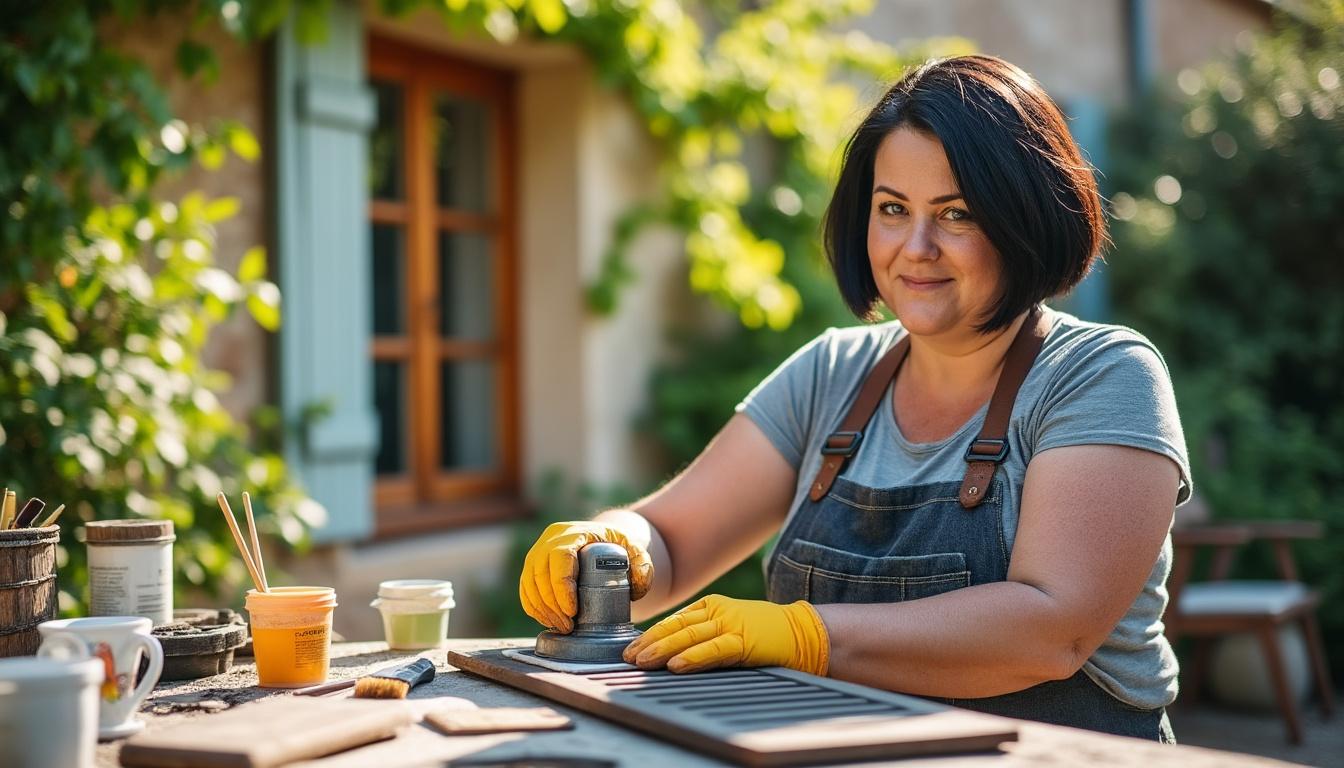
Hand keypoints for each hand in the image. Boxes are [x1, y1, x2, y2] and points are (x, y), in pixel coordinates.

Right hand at [519, 521, 653, 632]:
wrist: (602, 543)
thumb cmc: (619, 548)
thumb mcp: (636, 551)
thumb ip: (643, 565)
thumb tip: (636, 585)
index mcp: (575, 532)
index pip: (560, 556)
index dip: (561, 585)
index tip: (572, 611)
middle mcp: (551, 539)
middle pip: (540, 572)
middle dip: (551, 604)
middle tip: (568, 626)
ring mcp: (538, 552)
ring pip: (529, 582)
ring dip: (542, 608)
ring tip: (561, 627)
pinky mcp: (532, 567)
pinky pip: (525, 589)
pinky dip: (533, 608)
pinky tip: (548, 621)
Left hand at [622, 594, 828, 674]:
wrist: (802, 632)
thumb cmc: (764, 634)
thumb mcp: (729, 627)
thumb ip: (703, 634)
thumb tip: (670, 652)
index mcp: (712, 606)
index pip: (674, 620)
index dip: (651, 634)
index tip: (631, 648)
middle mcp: (718, 611)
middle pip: (675, 626)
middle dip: (649, 642)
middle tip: (628, 656)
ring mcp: (731, 624)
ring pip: (688, 636)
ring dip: (662, 649)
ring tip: (642, 661)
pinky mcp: (744, 641)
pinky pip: (712, 650)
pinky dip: (692, 658)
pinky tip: (676, 665)